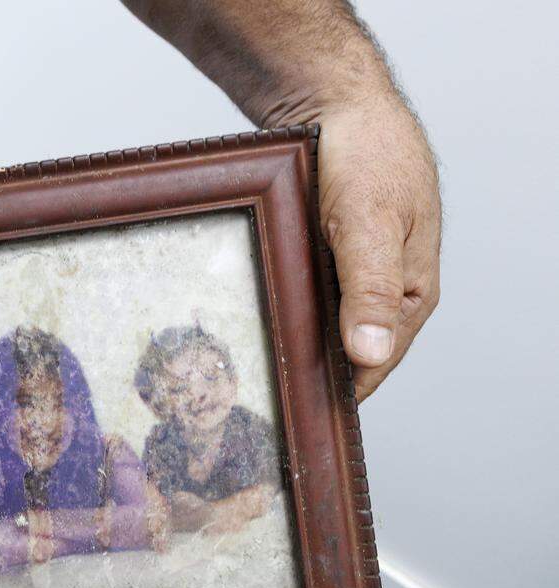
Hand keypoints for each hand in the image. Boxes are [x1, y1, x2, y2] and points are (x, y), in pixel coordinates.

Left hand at [117, 0, 440, 399]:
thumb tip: (369, 356)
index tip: (295, 419)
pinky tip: (244, 325)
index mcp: (410, 295)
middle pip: (343, 353)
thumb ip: (369, 291)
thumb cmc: (366, 158)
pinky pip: (300, 297)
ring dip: (287, 343)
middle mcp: (382, 293)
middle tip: (255, 403)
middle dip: (306, 375)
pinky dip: (278, 311)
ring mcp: (352, 276)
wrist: (338, 103)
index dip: (337, 395)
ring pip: (317, 327)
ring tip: (241, 375)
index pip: (373, 368)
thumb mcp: (369, 225)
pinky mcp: (324, 258)